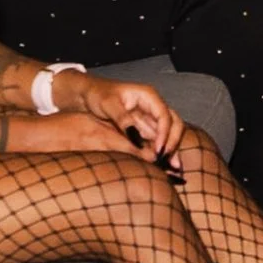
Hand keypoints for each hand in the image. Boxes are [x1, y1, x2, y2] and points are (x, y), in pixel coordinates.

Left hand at [72, 76, 187, 166]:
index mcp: (148, 96)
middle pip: (174, 123)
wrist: (89, 95)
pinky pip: (158, 140)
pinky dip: (162, 151)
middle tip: (165, 160)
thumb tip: (135, 137)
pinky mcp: (145, 128)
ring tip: (171, 168)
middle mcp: (153, 106)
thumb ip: (123, 119)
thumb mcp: (108, 104)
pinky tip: (165, 165)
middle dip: (173, 142)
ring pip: (169, 133)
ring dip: (171, 149)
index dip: (165, 133)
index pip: (164, 115)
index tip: (159, 150)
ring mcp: (150, 117)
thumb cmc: (98, 94)